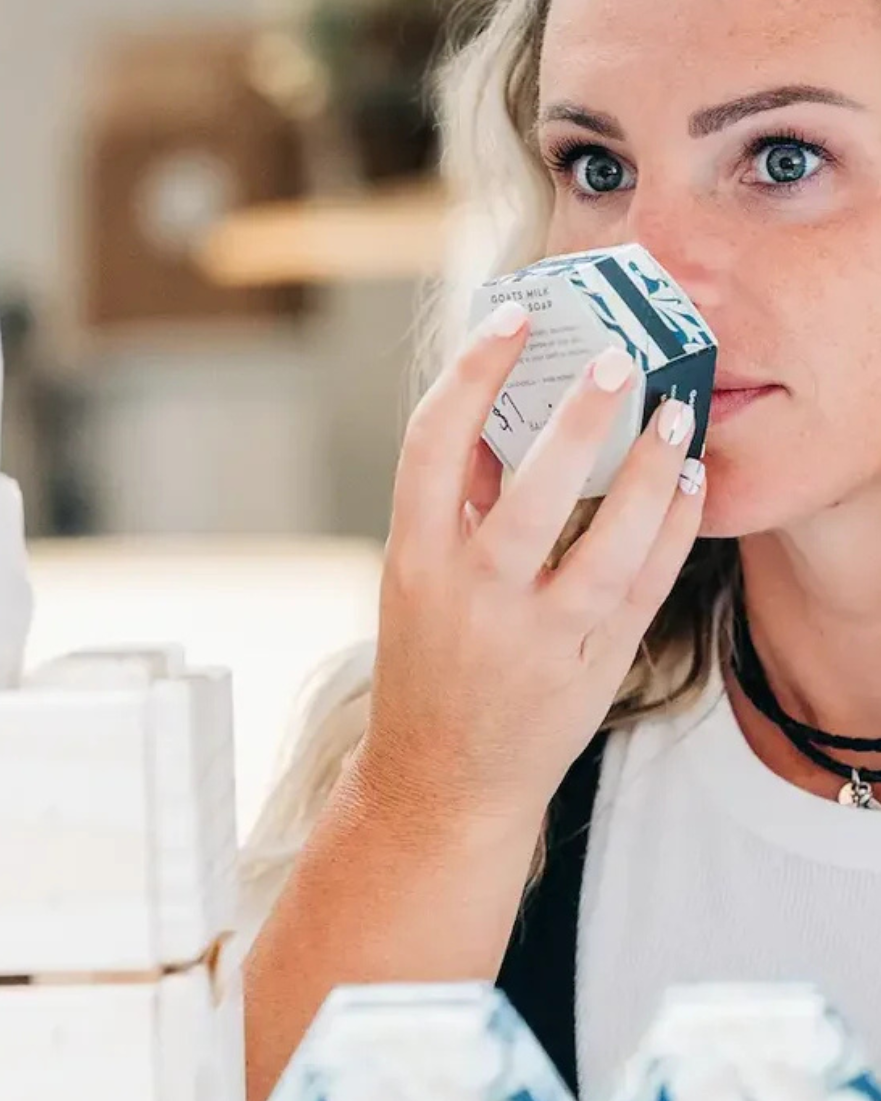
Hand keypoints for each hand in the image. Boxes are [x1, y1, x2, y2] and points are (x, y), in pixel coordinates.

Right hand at [350, 299, 705, 837]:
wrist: (440, 781)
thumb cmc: (428, 668)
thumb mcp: (415, 581)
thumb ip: (454, 506)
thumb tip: (497, 418)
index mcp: (413, 559)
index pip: (433, 444)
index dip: (472, 372)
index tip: (509, 319)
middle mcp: (469, 596)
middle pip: (529, 490)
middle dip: (579, 418)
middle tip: (617, 359)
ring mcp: (532, 638)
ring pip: (603, 544)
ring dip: (646, 474)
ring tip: (675, 419)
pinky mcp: (586, 668)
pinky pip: (642, 587)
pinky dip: (669, 530)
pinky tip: (686, 486)